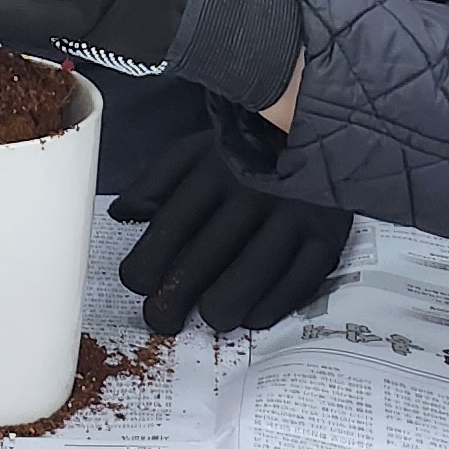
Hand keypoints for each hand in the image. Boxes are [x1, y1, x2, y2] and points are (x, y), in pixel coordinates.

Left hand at [110, 135, 351, 334]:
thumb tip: (122, 215)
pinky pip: (298, 281)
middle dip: (175, 297)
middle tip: (162, 318)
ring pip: (252, 273)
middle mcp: (252, 190)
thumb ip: (155, 182)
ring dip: (224, 306)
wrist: (319, 130)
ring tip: (210, 318)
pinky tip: (252, 315)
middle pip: (206, 256)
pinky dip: (272, 305)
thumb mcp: (195, 152)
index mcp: (213, 169)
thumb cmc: (246, 153)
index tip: (137, 284)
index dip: (148, 263)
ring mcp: (293, 213)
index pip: (171, 225)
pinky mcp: (326, 235)